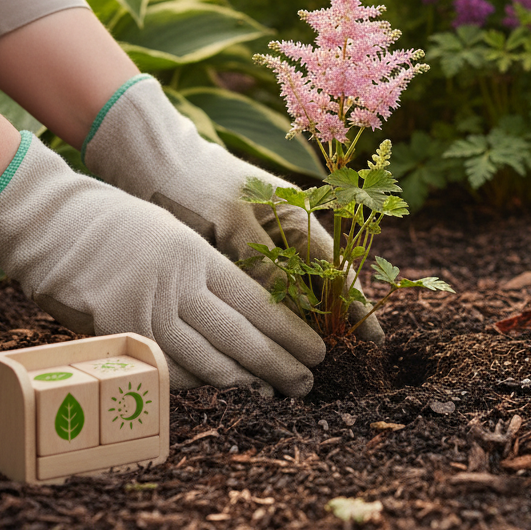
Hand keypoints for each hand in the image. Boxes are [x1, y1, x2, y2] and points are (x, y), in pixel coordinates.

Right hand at [0, 133, 325, 394]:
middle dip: (278, 363)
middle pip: (239, 335)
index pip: (256, 302)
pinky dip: (196, 383)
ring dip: (242, 382)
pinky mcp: (116, 334)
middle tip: (308, 383)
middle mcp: (177, 286)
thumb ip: (207, 273)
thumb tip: (247, 313)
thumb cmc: (121, 224)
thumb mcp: (176, 235)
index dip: (289, 331)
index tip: (316, 349)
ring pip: (205, 359)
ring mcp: (145, 312)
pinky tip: (220, 389)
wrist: (55, 222)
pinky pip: (165, 369)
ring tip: (271, 392)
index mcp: (198, 256)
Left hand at [83, 75, 383, 341]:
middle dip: (332, 325)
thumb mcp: (231, 225)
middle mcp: (288, 232)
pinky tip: (268, 344)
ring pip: (294, 293)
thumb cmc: (196, 186)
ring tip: (307, 366)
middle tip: (341, 366)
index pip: (338, 268)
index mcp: (298, 216)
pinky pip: (266, 291)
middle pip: (321, 285)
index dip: (357, 306)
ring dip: (300, 327)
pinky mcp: (241, 255)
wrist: (157, 162)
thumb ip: (262, 266)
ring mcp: (266, 244)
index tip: (373, 341)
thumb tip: (289, 315)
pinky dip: (271, 316)